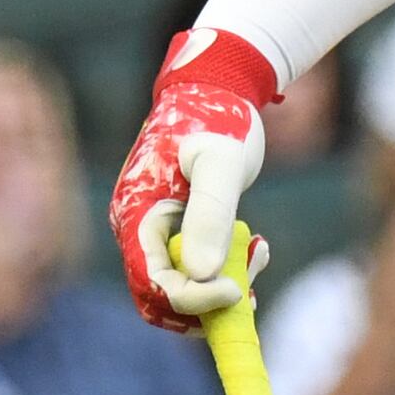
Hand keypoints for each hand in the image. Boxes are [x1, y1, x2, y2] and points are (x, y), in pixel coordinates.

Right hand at [109, 31, 279, 330]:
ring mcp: (156, 232)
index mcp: (137, 215)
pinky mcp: (178, 231)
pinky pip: (195, 270)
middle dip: (205, 302)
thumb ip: (211, 215)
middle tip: (248, 284)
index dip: (191, 298)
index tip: (236, 292)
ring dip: (220, 287)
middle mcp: (138, 230)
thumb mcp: (221, 164)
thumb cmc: (218, 120)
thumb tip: (203, 273)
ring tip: (257, 254)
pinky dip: (226, 271)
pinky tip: (257, 248)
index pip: (152, 283)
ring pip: (180, 288)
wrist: (216, 91)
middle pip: (159, 298)